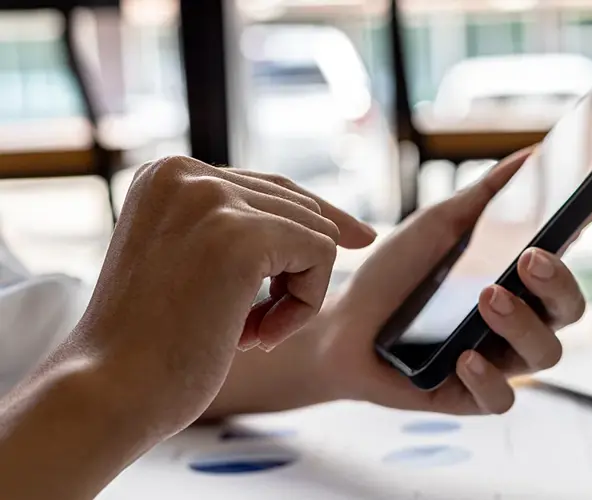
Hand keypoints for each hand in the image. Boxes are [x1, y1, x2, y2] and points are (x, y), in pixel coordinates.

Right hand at [64, 156, 375, 438]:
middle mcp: (185, 172)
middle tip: (251, 330)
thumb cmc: (148, 346)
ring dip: (297, 295)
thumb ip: (235, 230)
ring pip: (315, 231)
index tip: (361, 238)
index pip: (268, 187)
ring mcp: (212, 199)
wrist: (109, 392)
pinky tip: (259, 336)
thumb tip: (332, 225)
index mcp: (165, 174)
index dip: (314, 219)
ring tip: (249, 334)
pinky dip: (305, 304)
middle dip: (294, 274)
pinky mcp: (241, 235)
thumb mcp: (186, 264)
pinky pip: (322, 253)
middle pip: (298, 206)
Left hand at [310, 147, 591, 414]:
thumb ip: (485, 196)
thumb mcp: (437, 226)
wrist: (340, 325)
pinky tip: (463, 356)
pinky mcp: (469, 396)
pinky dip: (488, 379)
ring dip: (522, 325)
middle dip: (559, 283)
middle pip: (570, 310)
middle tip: (529, 257)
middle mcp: (517, 319)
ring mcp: (497, 359)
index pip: (565, 252)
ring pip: (546, 354)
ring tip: (487, 298)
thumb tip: (533, 153)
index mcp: (515, 278)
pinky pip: (501, 399)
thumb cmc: (394, 274)